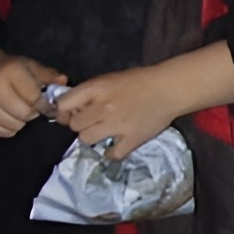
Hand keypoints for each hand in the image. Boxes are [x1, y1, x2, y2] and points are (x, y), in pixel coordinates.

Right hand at [0, 39, 63, 137]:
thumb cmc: (11, 70)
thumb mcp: (31, 67)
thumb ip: (49, 75)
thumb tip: (63, 82)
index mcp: (10, 73)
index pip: (34, 98)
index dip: (45, 104)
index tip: (49, 105)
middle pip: (24, 114)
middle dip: (34, 113)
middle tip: (33, 106)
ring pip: (14, 125)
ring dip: (22, 121)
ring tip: (20, 109)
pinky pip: (3, 132)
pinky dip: (11, 127)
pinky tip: (10, 116)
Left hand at [54, 64, 196, 160]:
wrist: (170, 88)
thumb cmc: (139, 81)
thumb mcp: (109, 79)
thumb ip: (89, 93)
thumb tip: (70, 110)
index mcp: (97, 89)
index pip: (63, 104)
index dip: (66, 109)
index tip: (75, 111)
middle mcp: (103, 107)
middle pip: (74, 125)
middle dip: (81, 123)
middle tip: (94, 120)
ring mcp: (117, 125)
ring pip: (86, 139)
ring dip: (93, 136)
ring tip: (106, 130)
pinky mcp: (132, 139)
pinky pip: (112, 154)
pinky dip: (113, 151)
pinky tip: (118, 144)